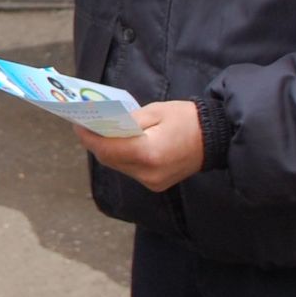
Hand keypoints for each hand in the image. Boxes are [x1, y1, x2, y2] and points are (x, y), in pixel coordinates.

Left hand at [74, 99, 204, 191]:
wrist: (217, 139)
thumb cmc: (188, 119)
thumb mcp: (155, 111)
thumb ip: (127, 120)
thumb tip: (103, 123)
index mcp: (149, 153)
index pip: (108, 148)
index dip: (89, 136)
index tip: (77, 123)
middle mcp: (148, 173)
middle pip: (110, 159)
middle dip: (95, 142)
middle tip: (85, 125)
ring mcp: (152, 182)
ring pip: (118, 166)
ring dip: (107, 150)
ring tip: (99, 132)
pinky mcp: (156, 185)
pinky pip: (130, 170)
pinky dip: (121, 156)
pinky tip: (118, 143)